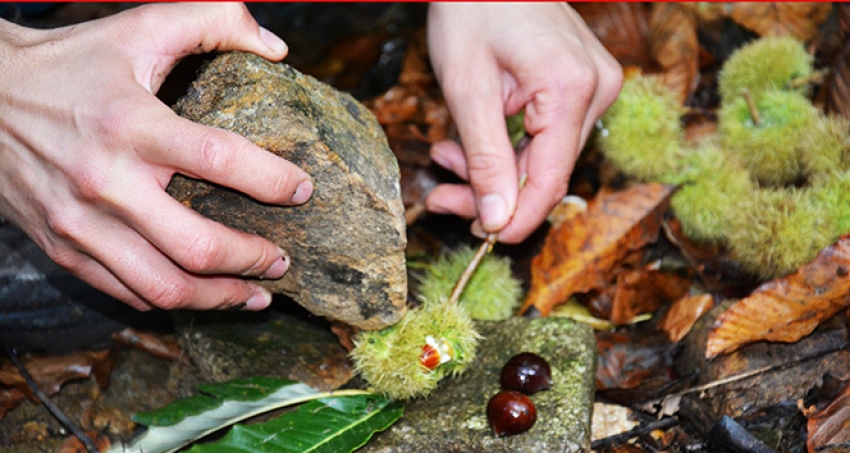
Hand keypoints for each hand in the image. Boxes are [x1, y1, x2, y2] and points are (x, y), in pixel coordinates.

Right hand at [0, 3, 312, 310]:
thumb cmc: (70, 64)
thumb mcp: (139, 28)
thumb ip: (213, 20)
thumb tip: (278, 48)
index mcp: (130, 124)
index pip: (220, 159)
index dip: (273, 180)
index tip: (303, 190)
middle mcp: (105, 181)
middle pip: (198, 246)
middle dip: (254, 259)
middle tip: (283, 259)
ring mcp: (81, 224)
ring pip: (165, 287)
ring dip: (221, 297)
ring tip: (256, 293)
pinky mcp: (63, 248)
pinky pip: (127, 293)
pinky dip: (172, 300)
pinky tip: (200, 293)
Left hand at [426, 3, 621, 242]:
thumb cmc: (472, 9)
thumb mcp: (467, 88)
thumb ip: (485, 159)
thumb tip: (497, 221)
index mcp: (571, 88)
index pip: (550, 182)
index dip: (514, 220)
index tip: (476, 236)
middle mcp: (595, 90)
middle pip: (546, 174)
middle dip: (491, 193)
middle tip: (440, 198)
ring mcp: (594, 86)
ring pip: (544, 159)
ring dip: (493, 171)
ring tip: (445, 157)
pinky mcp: (581, 85)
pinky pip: (547, 136)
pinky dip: (506, 148)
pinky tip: (468, 145)